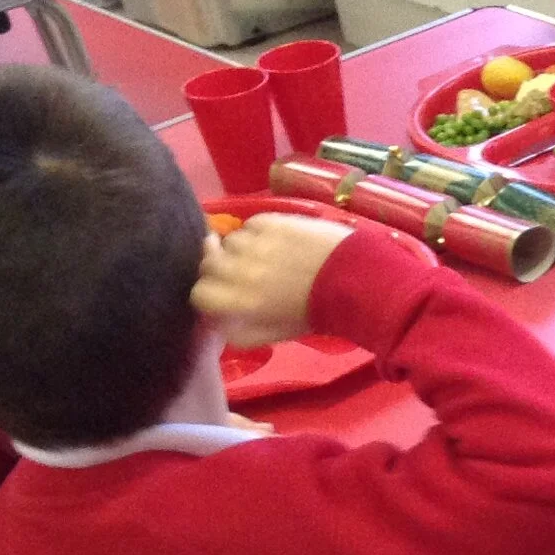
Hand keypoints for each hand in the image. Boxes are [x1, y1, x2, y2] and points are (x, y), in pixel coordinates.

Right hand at [191, 214, 352, 346]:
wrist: (355, 279)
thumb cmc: (315, 313)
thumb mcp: (273, 334)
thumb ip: (238, 331)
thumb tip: (216, 321)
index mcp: (240, 302)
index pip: (199, 292)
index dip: (210, 292)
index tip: (224, 293)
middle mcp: (240, 269)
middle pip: (207, 263)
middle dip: (220, 268)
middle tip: (243, 271)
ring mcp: (255, 242)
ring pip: (229, 241)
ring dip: (241, 248)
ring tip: (267, 255)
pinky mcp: (272, 221)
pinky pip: (251, 224)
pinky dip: (259, 232)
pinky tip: (279, 241)